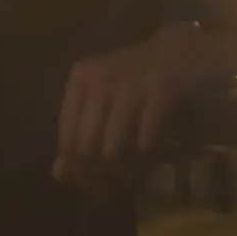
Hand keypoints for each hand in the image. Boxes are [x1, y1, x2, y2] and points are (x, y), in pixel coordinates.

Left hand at [52, 18, 236, 189]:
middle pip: (85, 145)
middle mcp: (99, 79)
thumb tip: (58, 173)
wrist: (178, 53)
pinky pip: (144, 139)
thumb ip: (78, 130)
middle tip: (111, 182)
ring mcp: (129, 84)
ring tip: (131, 168)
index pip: (66, 135)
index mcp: (80, 79)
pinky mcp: (159, 91)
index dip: (75, 165)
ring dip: (122, 166)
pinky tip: (150, 145)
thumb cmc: (134, 79)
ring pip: (111, 147)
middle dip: (98, 171)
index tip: (88, 183)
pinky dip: (146, 149)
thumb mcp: (99, 98)